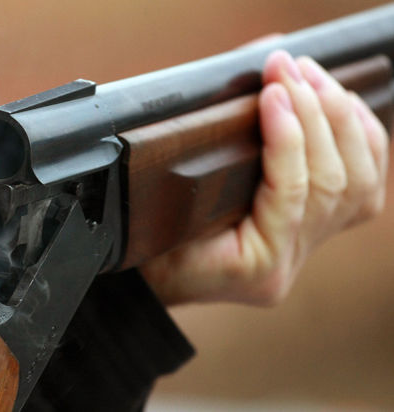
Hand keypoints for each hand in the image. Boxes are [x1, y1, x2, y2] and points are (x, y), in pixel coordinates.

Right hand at [140, 50, 388, 305]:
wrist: (155, 280)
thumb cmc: (150, 244)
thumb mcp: (162, 208)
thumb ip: (197, 159)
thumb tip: (248, 90)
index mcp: (251, 265)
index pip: (290, 193)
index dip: (287, 136)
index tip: (272, 90)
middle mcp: (287, 265)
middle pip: (332, 184)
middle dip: (317, 115)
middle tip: (291, 69)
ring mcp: (303, 255)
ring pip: (358, 187)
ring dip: (340, 123)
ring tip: (312, 78)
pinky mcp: (310, 240)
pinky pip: (359, 194)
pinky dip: (361, 145)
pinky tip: (344, 108)